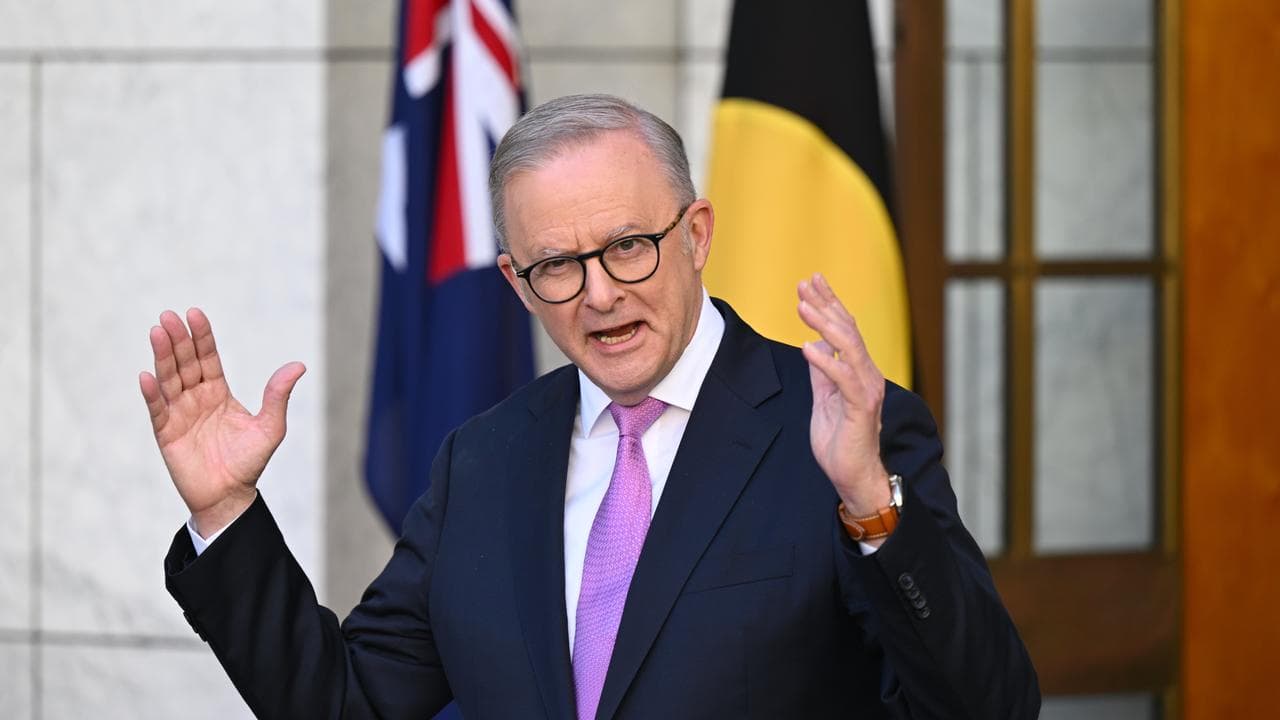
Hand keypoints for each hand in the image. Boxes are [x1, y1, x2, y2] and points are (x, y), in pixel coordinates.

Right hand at [138, 308, 304, 536]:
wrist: (230, 495)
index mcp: (218, 393)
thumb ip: (278, 396)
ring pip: (169, 380)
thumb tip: (298, 365)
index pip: (207, 358)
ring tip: (157, 332)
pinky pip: (158, 410)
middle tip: (170, 315)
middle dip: (178, 340)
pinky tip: (147, 376)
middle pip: (185, 363)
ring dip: (162, 357)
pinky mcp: (167, 433)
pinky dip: (152, 394)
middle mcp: (196, 398)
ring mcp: (179, 414)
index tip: (195, 314)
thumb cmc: (249, 461)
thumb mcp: (270, 426)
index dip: (201, 337)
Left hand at [797, 274, 891, 521]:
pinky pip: (844, 379)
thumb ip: (822, 373)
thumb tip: (813, 346)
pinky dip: (826, 361)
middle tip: (804, 283)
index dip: (829, 303)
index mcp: (859, 371)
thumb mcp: (824, 398)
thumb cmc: (840, 440)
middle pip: (848, 330)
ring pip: (850, 347)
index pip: (845, 329)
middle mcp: (867, 375)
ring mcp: (866, 390)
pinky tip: (808, 347)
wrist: (853, 474)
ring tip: (802, 306)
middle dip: (825, 304)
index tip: (811, 282)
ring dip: (824, 324)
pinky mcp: (861, 408)